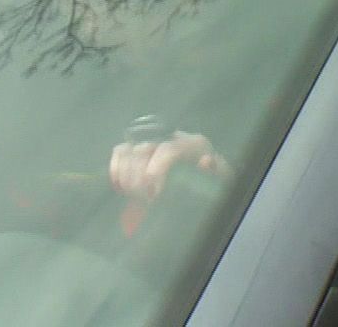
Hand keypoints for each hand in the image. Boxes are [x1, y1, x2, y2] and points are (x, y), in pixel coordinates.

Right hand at [109, 131, 229, 203]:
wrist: (211, 175)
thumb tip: (206, 162)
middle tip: (142, 200)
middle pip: (143, 150)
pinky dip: (116, 168)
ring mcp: (155, 142)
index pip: (167, 149)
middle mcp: (172, 138)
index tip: (153, 195)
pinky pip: (121, 152)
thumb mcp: (221, 177)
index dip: (156, 170)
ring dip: (125, 175)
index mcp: (194, 144)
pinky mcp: (142, 149)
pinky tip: (120, 188)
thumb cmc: (216, 179)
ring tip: (132, 196)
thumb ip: (215, 170)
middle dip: (138, 178)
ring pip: (128, 150)